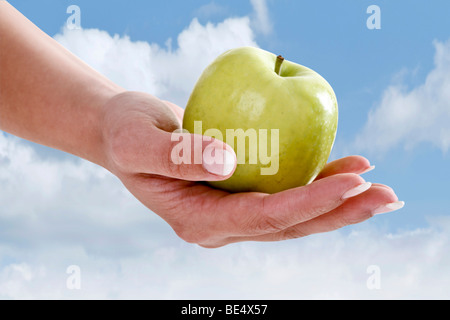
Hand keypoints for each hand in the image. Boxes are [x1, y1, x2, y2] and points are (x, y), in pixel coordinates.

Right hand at [101, 91, 401, 247]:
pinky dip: (314, 182)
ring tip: (376, 186)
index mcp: (198, 221)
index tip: (351, 183)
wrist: (122, 132)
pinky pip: (283, 192)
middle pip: (289, 226)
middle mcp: (220, 224)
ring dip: (336, 202)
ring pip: (292, 215)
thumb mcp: (137, 142)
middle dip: (339, 213)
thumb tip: (229, 162)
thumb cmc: (124, 133)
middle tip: (387, 197)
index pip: (265, 218)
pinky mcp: (239, 192)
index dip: (310, 202)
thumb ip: (177, 156)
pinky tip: (342, 169)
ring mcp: (231, 211)